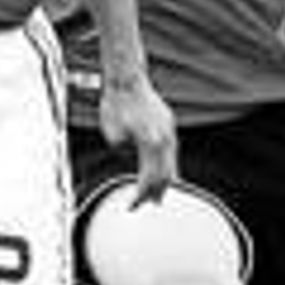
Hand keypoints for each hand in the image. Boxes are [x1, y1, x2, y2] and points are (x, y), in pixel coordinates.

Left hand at [97, 73, 177, 206]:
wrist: (126, 79)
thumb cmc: (116, 104)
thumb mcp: (112, 136)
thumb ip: (123, 152)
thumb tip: (131, 159)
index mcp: (150, 143)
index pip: (148, 178)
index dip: (140, 195)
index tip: (132, 205)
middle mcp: (164, 138)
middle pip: (165, 173)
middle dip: (157, 191)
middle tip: (152, 204)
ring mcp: (169, 129)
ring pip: (172, 160)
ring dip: (166, 177)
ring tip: (161, 192)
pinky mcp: (168, 122)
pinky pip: (171, 148)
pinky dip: (167, 161)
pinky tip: (164, 168)